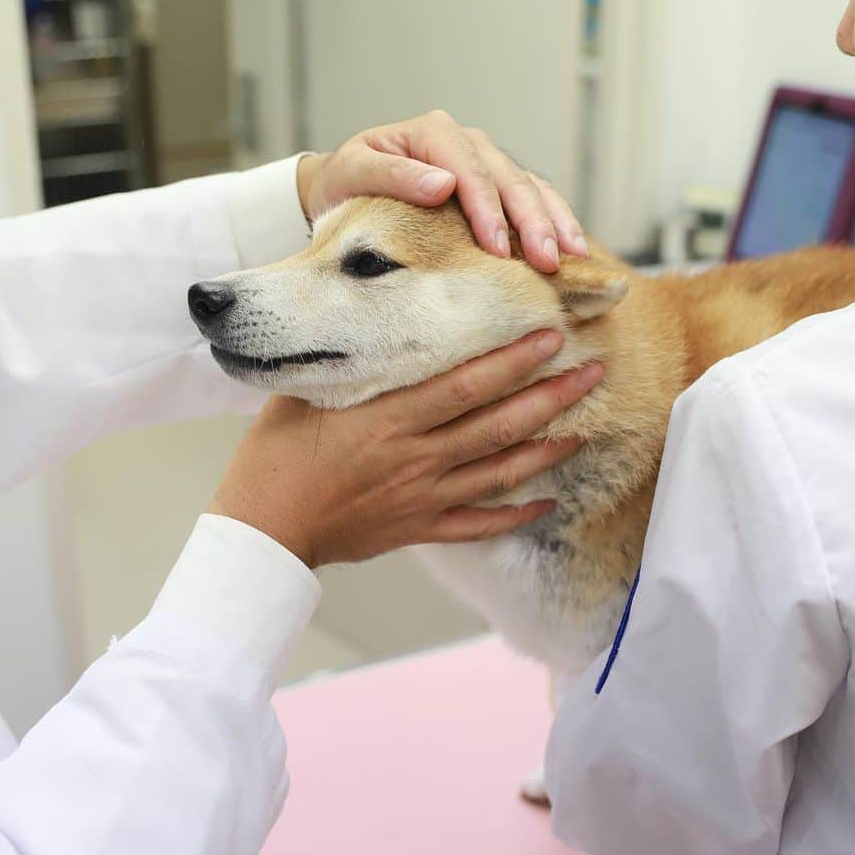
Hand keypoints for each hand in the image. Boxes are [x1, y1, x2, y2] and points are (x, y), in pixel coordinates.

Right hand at [207, 331, 601, 568]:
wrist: (264, 528)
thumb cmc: (274, 458)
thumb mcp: (303, 395)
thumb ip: (345, 364)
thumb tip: (367, 326)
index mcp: (389, 418)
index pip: (467, 384)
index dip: (514, 361)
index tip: (549, 337)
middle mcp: (416, 456)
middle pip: (497, 424)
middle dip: (550, 397)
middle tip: (590, 372)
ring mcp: (422, 496)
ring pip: (499, 472)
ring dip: (545, 451)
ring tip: (582, 430)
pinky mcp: (419, 527)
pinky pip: (478, 524)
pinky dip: (515, 516)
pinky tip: (546, 503)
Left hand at [296, 109, 587, 273]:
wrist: (342, 186)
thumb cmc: (344, 182)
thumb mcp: (353, 173)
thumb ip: (392, 175)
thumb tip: (442, 184)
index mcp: (433, 134)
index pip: (470, 171)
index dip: (488, 210)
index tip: (497, 249)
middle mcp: (465, 143)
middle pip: (510, 179)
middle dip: (532, 221)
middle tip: (547, 261)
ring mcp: (484, 163)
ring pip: (530, 187)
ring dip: (555, 221)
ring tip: (573, 256)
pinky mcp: (494, 186)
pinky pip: (532, 200)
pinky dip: (554, 222)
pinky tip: (571, 249)